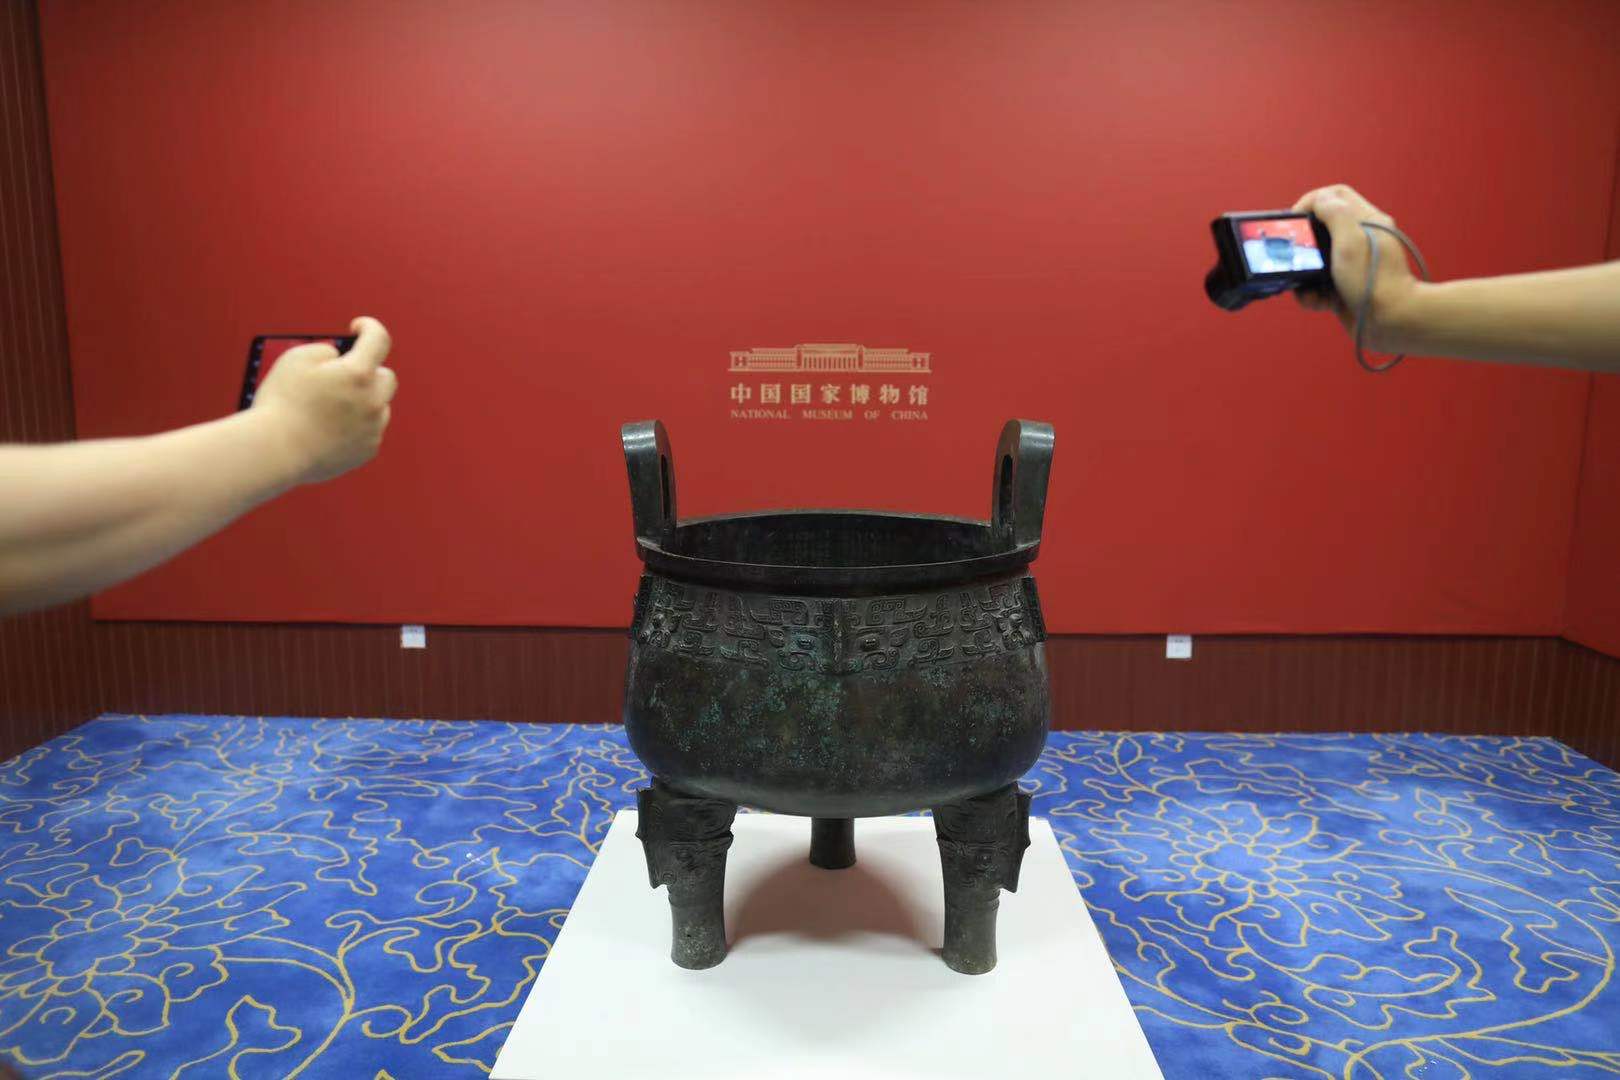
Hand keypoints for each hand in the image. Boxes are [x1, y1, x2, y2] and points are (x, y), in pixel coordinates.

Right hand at [250, 316, 396, 484]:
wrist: (275, 452)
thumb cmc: (281, 403)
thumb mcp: (295, 358)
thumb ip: (324, 350)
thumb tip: (339, 357)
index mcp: (357, 373)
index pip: (379, 339)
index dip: (369, 328)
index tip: (358, 328)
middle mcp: (373, 400)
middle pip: (386, 376)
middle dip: (368, 371)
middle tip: (344, 374)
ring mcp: (372, 428)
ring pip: (379, 406)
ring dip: (363, 400)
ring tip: (332, 406)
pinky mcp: (367, 450)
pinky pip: (370, 430)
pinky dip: (357, 425)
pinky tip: (331, 427)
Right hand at [1292, 184, 1419, 350]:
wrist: (1391, 321)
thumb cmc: (1374, 281)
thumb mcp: (1351, 240)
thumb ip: (1335, 213)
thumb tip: (1319, 201)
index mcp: (1368, 220)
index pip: (1335, 195)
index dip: (1311, 202)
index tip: (1296, 220)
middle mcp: (1361, 239)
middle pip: (1322, 226)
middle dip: (1305, 242)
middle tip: (1295, 253)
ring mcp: (1353, 264)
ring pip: (1316, 258)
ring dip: (1305, 273)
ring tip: (1306, 285)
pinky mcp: (1345, 286)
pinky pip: (1319, 284)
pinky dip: (1312, 294)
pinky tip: (1318, 301)